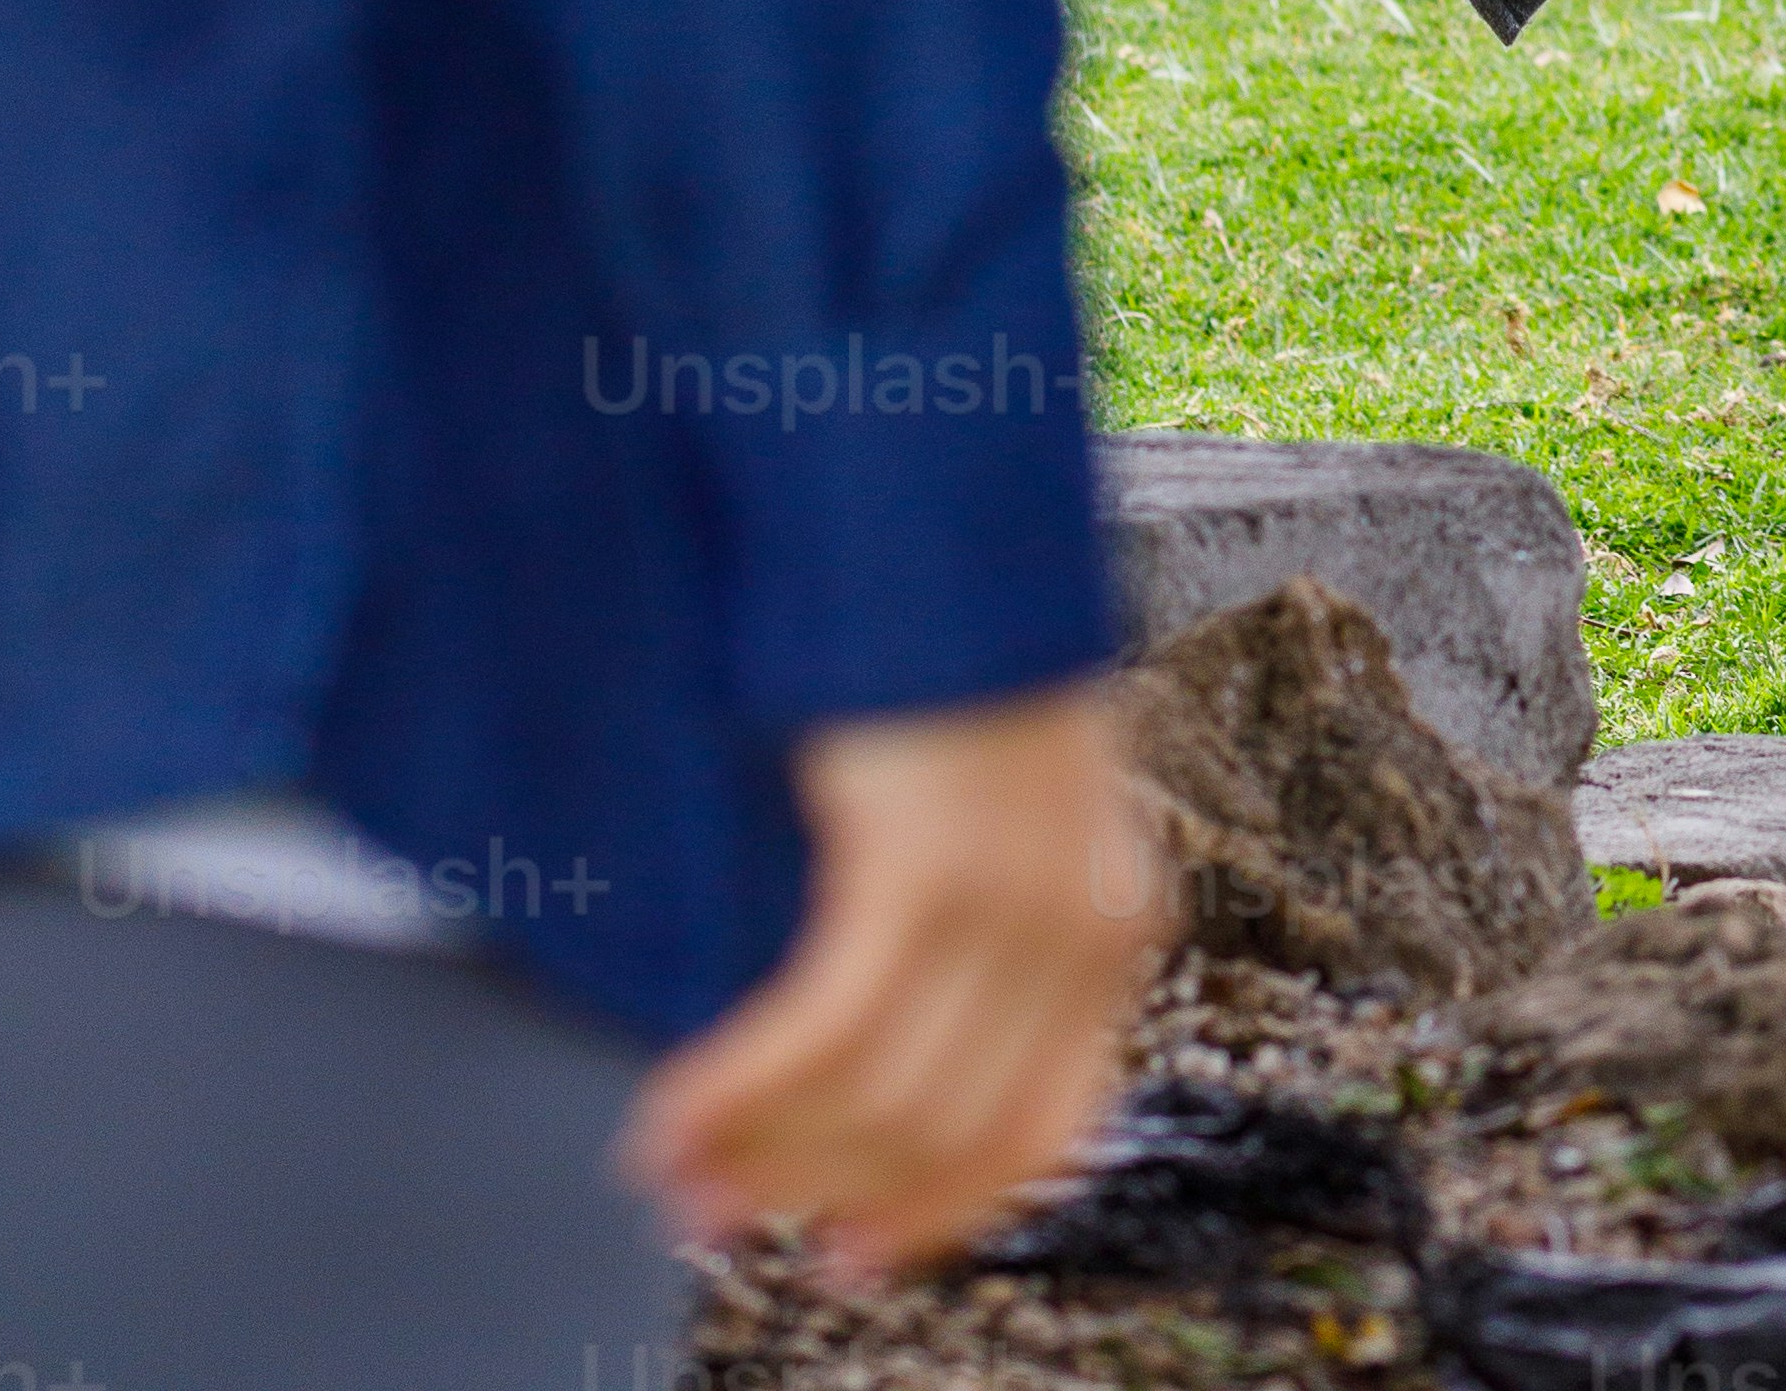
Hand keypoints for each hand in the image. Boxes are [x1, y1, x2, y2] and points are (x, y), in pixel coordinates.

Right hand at [623, 677, 1171, 1276]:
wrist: (948, 529)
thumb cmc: (953, 675)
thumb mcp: (1010, 820)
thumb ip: (979, 941)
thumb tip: (871, 1098)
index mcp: (1118, 928)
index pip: (1043, 1136)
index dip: (936, 1215)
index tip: (844, 1257)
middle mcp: (1084, 928)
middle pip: (943, 1134)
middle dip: (814, 1194)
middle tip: (710, 1221)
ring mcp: (1012, 900)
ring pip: (878, 1101)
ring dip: (759, 1154)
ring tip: (668, 1174)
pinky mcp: (924, 869)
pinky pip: (823, 1033)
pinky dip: (735, 1088)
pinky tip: (670, 1109)